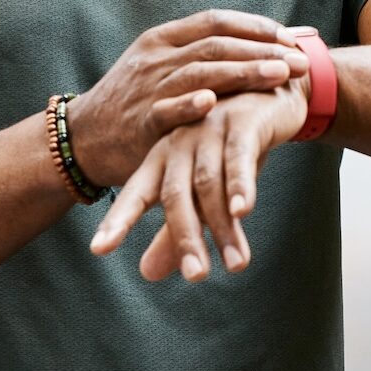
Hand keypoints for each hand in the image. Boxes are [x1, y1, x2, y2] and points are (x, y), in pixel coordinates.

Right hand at [66, 10, 307, 188]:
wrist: (81, 138)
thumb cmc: (135, 102)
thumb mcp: (162, 67)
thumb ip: (205, 56)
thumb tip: (262, 45)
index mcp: (163, 39)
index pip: (215, 21)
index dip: (255, 27)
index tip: (290, 37)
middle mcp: (157, 59)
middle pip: (217, 46)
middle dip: (263, 51)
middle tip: (301, 60)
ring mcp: (148, 89)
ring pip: (200, 73)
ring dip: (243, 72)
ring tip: (279, 75)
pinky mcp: (141, 122)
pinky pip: (167, 111)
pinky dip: (190, 105)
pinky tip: (215, 102)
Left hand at [89, 86, 309, 280]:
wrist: (272, 93)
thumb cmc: (232, 146)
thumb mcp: (206, 191)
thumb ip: (177, 231)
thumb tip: (147, 274)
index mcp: (165, 157)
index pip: (138, 193)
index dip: (118, 220)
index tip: (99, 250)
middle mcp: (181, 143)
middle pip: (175, 195)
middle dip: (185, 238)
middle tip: (196, 276)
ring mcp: (210, 129)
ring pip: (209, 183)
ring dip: (223, 226)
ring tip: (236, 265)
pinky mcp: (243, 122)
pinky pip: (238, 156)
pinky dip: (241, 184)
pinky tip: (244, 210)